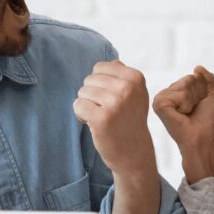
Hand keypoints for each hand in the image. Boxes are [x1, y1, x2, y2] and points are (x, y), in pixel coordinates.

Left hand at [72, 61, 156, 177]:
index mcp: (135, 77)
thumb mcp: (135, 93)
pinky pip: (78, 106)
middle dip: (92, 95)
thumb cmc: (129, 121)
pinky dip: (81, 115)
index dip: (100, 83)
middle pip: (89, 79)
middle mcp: (126, 88)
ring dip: (87, 106)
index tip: (111, 98)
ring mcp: (114, 103)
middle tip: (107, 111)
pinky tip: (95, 124)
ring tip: (102, 117)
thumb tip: (111, 60)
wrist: (133, 152)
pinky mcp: (101, 118)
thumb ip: (123, 75)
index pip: (100, 67)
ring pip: (82, 92)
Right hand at [152, 66, 213, 149]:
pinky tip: (181, 115)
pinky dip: (186, 104)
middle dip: (198, 94)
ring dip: (192, 99)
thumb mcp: (211, 95)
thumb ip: (207, 79)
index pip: (192, 77)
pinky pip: (179, 93)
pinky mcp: (159, 104)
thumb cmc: (207, 121)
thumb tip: (197, 67)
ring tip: (188, 113)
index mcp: (175, 92)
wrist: (202, 137)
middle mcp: (166, 94)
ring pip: (185, 84)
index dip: (202, 91)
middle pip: (189, 78)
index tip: (198, 106)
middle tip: (194, 110)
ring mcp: (161, 99)